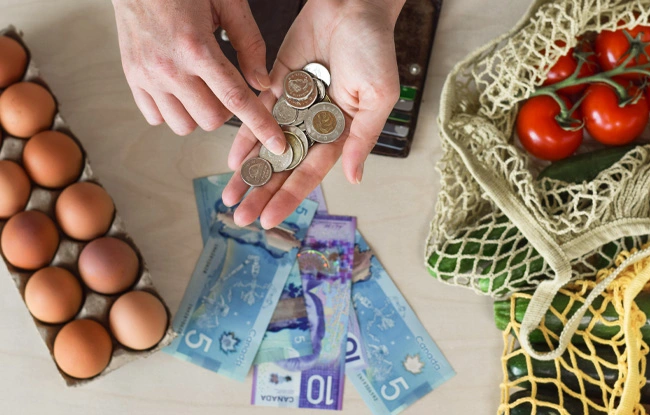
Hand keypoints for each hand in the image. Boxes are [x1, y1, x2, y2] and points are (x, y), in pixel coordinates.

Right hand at [112, 0, 285, 153]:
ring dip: (200, 114)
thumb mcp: (228, 3)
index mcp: (196, 48)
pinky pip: (156, 117)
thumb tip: (262, 82)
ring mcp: (147, 75)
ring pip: (184, 125)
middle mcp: (169, 67)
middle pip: (211, 119)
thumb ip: (249, 44)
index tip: (277, 144)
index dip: (261, 125)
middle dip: (228, 111)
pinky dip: (173, 111)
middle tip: (227, 87)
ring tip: (202, 88)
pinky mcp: (131, 76)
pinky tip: (181, 89)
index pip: (236, 100)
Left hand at [222, 0, 403, 227]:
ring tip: (229, 196)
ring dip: (249, 171)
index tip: (269, 218)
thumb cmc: (374, 48)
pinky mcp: (279, 83)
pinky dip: (245, 134)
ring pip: (268, 146)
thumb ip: (362, 138)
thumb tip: (355, 179)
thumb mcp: (378, 97)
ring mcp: (296, 105)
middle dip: (262, 192)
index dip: (289, 196)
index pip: (310, 172)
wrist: (352, 5)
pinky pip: (258, 114)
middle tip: (239, 217)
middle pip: (284, 166)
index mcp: (341, 131)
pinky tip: (232, 158)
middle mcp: (316, 124)